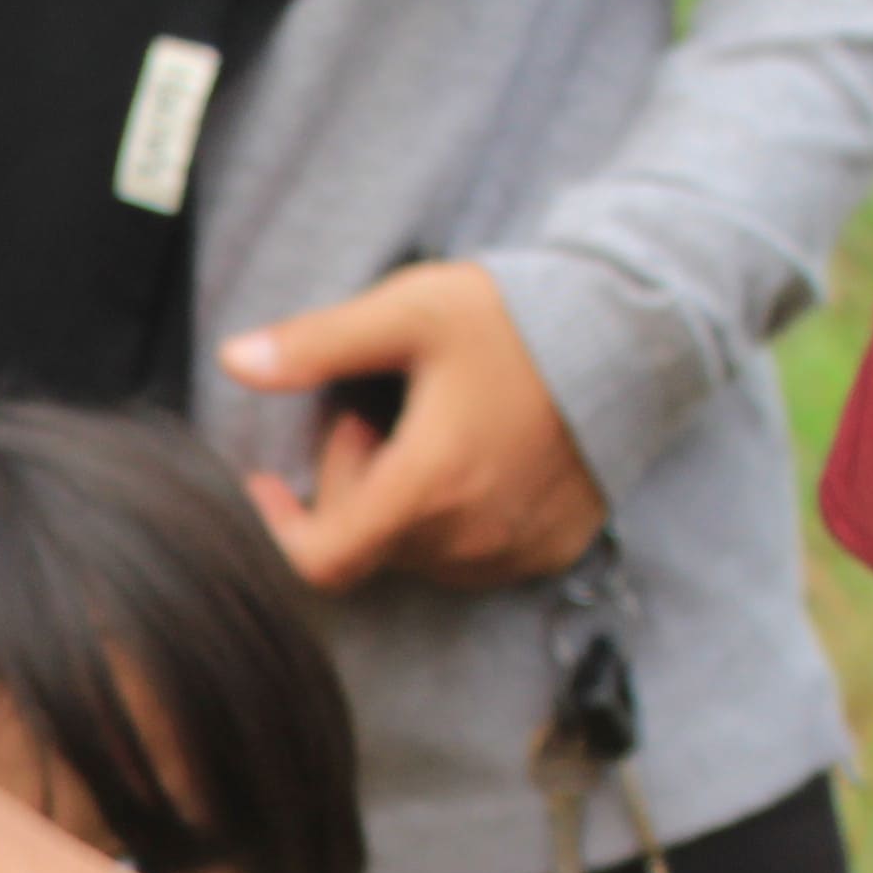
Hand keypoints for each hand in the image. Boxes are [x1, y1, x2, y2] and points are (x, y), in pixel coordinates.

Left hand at [219, 260, 607, 594]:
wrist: (641, 336)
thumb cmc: (519, 317)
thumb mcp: (411, 311)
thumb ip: (317, 344)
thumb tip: (232, 360)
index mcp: (428, 486)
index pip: (322, 560)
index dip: (279, 530)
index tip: (270, 484)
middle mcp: (470, 537)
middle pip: (364, 545)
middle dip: (347, 485)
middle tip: (371, 415)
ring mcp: (513, 551)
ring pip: (415, 554)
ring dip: (399, 503)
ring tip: (427, 429)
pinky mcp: (548, 552)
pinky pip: (468, 557)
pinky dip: (448, 519)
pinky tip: (472, 456)